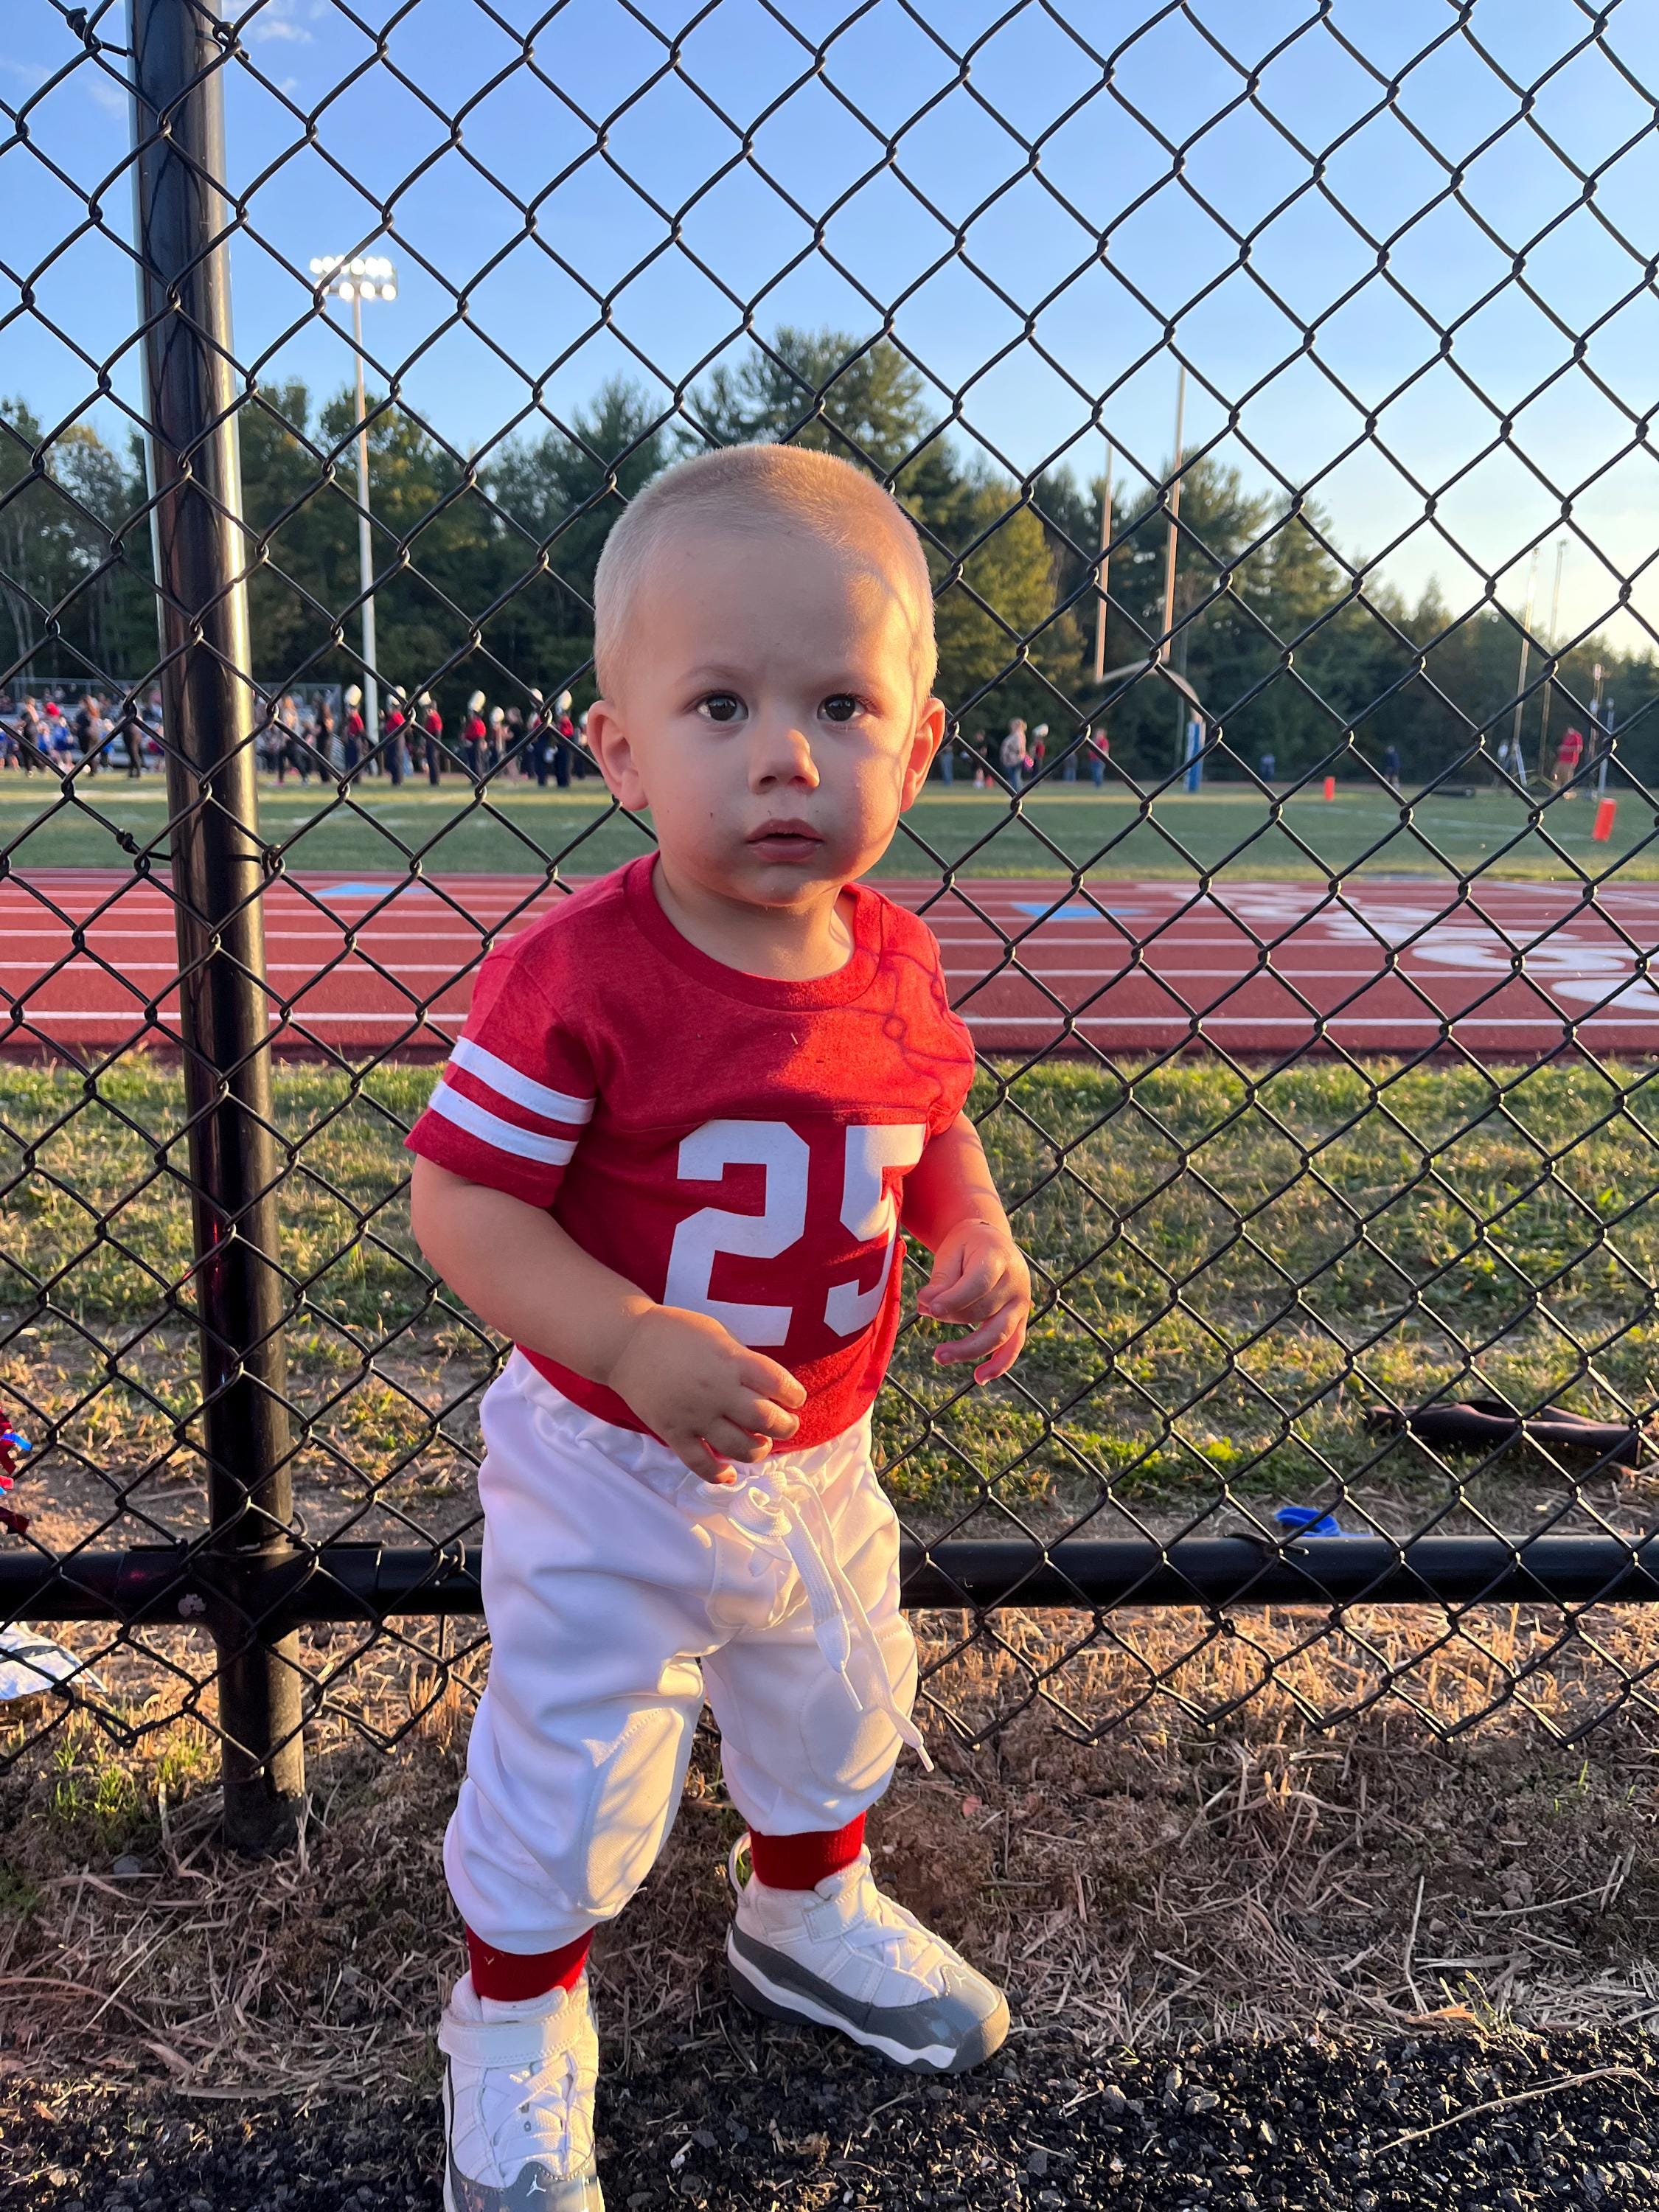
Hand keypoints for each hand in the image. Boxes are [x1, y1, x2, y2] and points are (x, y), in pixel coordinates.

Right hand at [605, 1305, 806, 1484]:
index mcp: (731, 1361)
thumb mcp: (718, 1335)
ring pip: (739, 1447)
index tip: (795, 1398)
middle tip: (786, 1425)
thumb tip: (767, 1385)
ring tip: (761, 1444)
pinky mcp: (674, 1433)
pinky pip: (700, 1463)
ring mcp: (695, 1416)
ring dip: (759, 1450)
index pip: (778, 1383)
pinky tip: (729, 1475)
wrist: (626, 1344)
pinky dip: (718, 1475)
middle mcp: (718, 1391)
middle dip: (785, 1426)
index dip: (794, 1394)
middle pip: (765, 1419)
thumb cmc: (676, 1332)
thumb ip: (742, 1360)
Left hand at [916, 1218, 1030, 1382]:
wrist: (991, 1242)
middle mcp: (1016, 1282)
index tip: (930, 1309)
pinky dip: (999, 1365)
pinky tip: (979, 1378)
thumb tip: (927, 1306)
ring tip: (939, 1355)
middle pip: (983, 1310)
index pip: (978, 1284)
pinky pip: (1014, 1346)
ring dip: (968, 1349)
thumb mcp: (951, 1253)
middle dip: (951, 1316)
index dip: (954, 1299)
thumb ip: (941, 1280)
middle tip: (926, 1312)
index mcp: (999, 1258)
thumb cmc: (966, 1247)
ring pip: (998, 1333)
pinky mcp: (1020, 1320)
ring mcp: (1021, 1304)